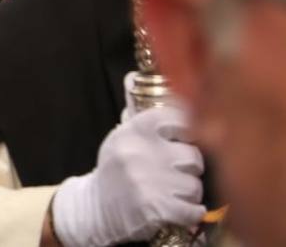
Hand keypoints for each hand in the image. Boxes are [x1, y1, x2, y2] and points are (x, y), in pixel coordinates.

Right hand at [50, 105, 204, 245]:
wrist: (95, 209)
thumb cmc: (115, 170)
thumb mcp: (121, 137)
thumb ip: (137, 113)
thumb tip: (134, 76)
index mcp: (136, 129)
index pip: (182, 119)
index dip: (188, 134)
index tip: (182, 142)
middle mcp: (141, 151)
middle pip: (194, 157)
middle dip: (188, 169)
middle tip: (173, 173)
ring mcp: (148, 180)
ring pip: (194, 186)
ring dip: (187, 194)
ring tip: (170, 193)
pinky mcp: (156, 208)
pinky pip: (193, 210)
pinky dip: (190, 214)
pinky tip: (176, 210)